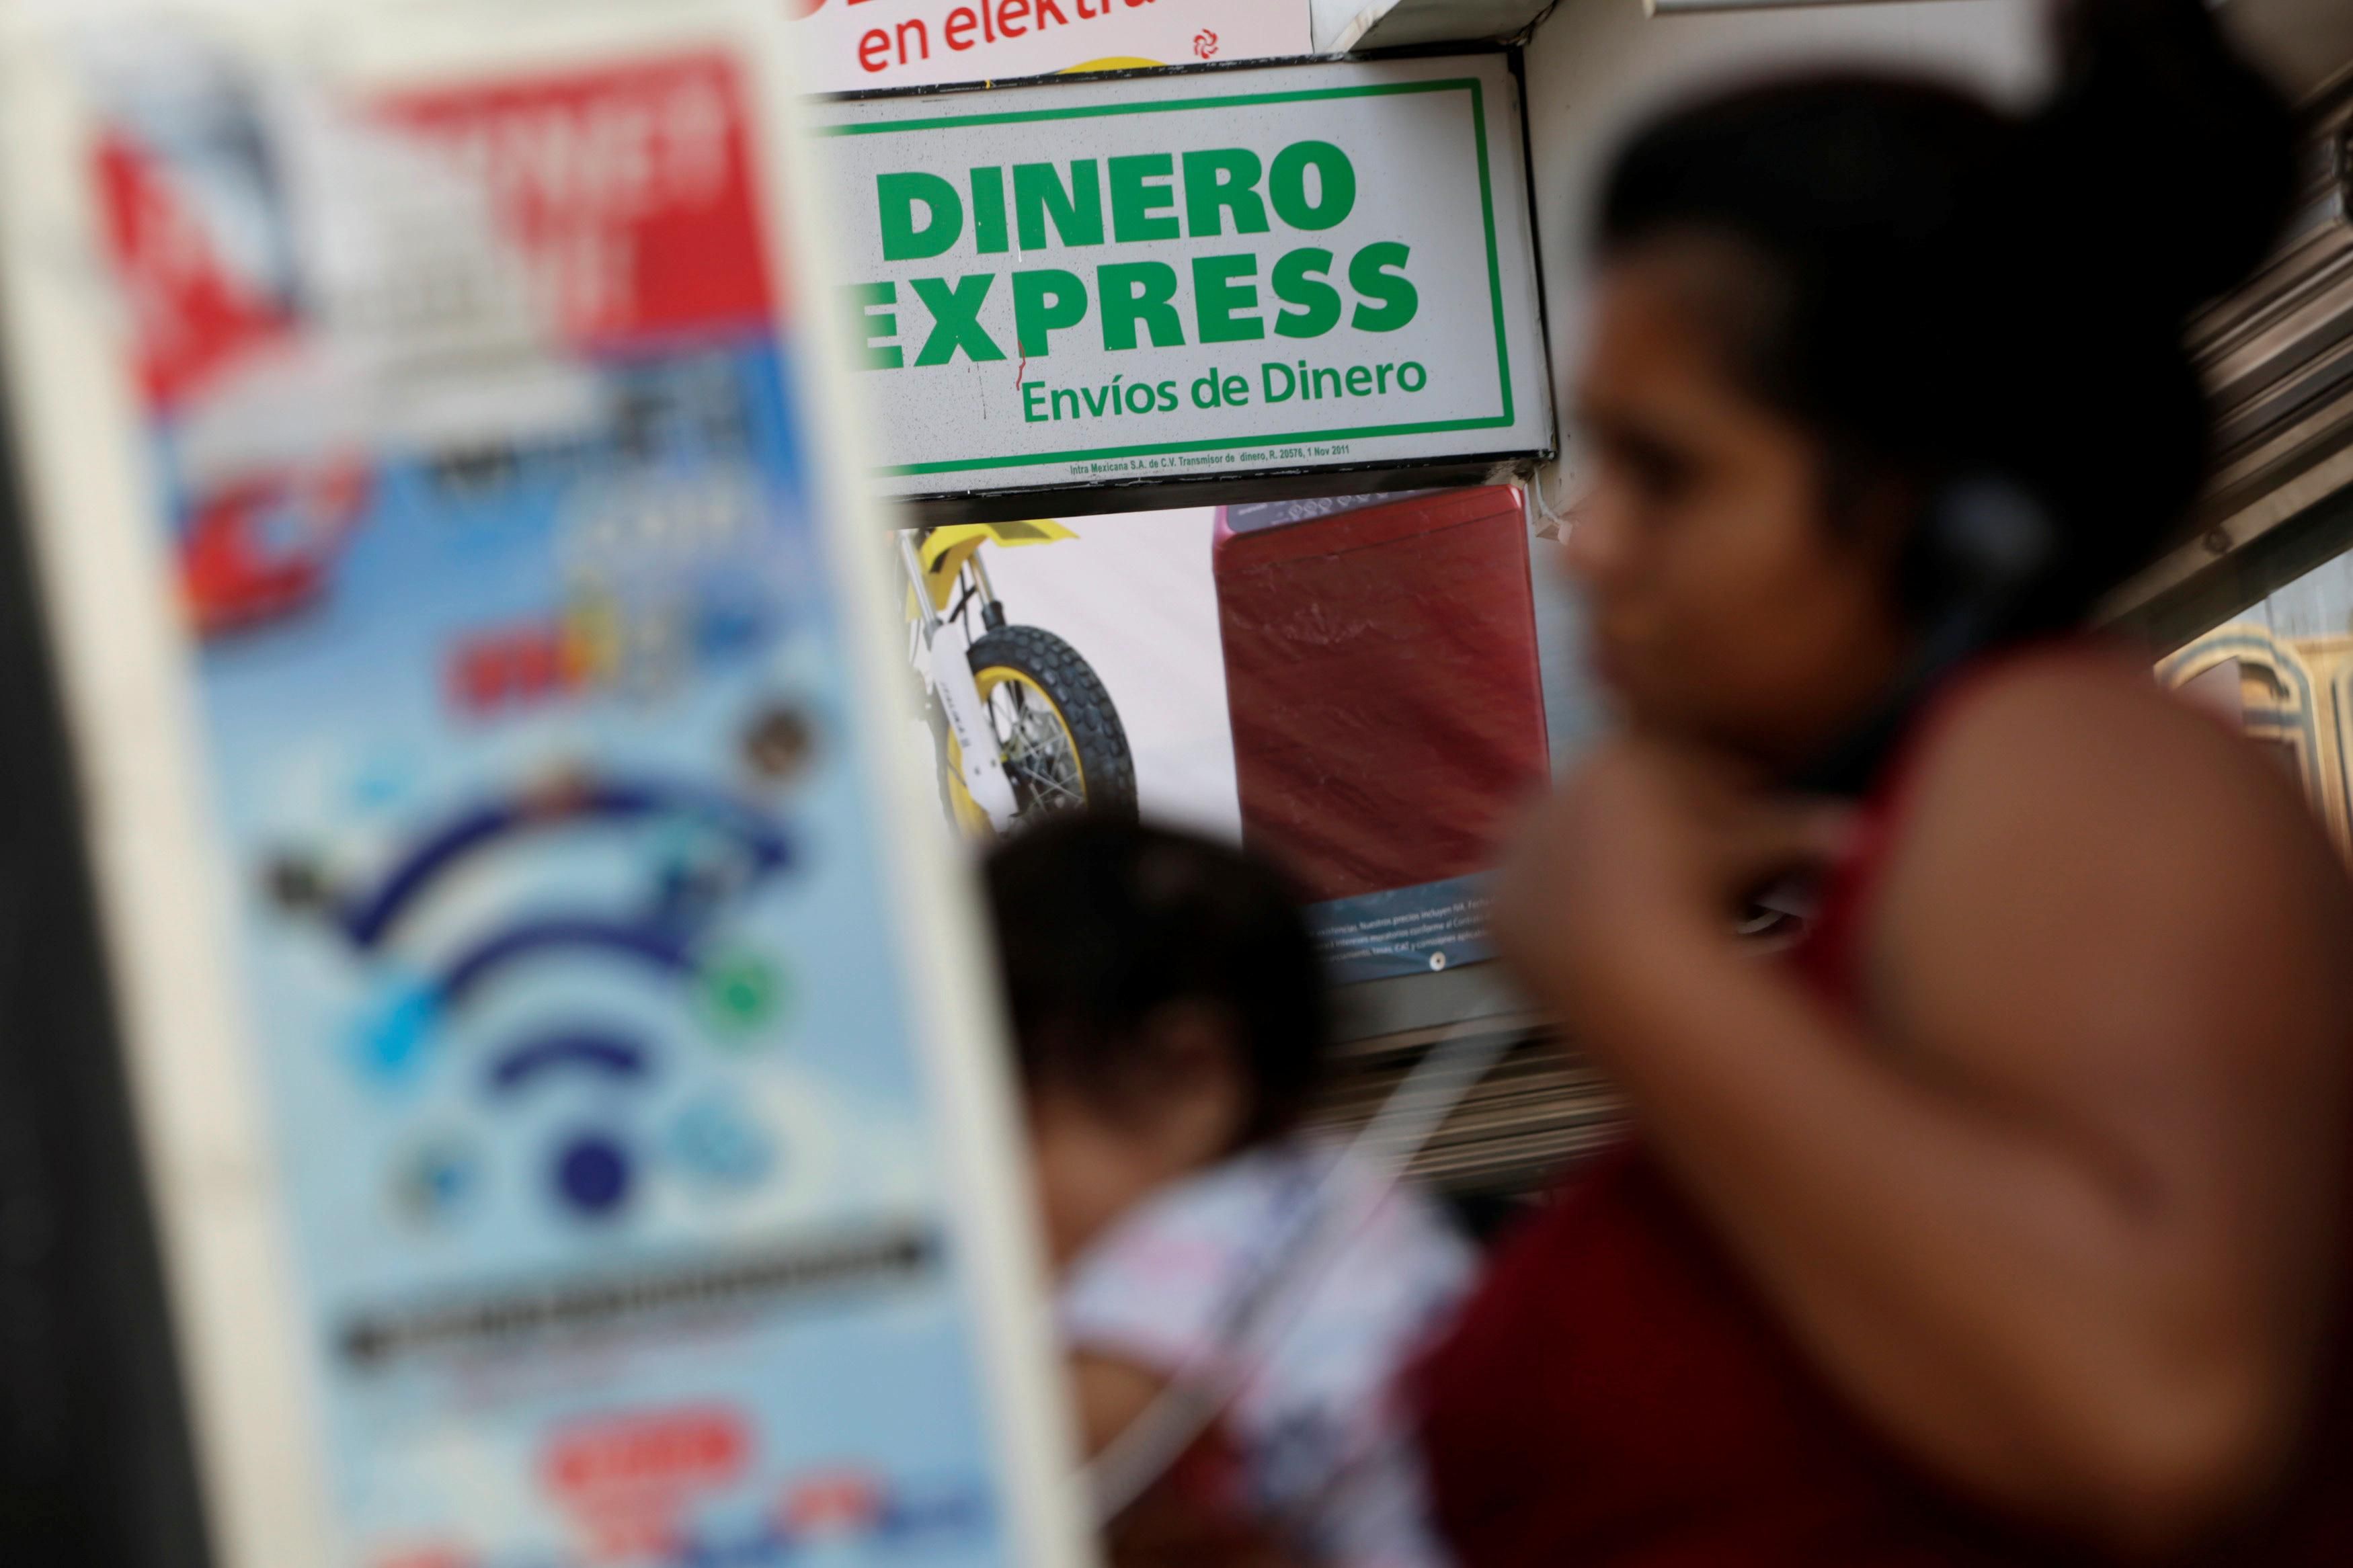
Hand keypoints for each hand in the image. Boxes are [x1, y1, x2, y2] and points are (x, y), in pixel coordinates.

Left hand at [1491, 736, 1852, 1019]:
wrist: (1620, 955)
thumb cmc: (1700, 889)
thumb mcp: (1757, 851)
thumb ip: (1801, 832)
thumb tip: (1859, 835)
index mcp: (1619, 756)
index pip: (1680, 773)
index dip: (1722, 812)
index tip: (1744, 848)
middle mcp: (1555, 791)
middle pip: (1624, 818)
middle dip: (1665, 847)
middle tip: (1703, 892)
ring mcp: (1516, 850)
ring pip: (1578, 863)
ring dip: (1615, 886)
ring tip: (1659, 925)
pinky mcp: (1495, 908)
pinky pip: (1538, 913)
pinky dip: (1570, 928)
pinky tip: (1609, 951)